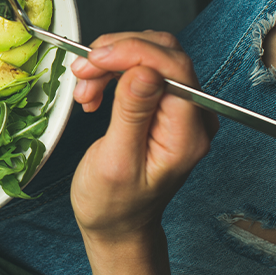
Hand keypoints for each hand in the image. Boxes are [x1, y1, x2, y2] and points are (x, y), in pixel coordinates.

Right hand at [69, 31, 216, 274]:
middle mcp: (193, 116)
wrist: (117, 222)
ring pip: (150, 56)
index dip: (133, 52)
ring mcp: (180, 108)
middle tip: (83, 71)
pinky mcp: (164, 104)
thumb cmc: (114, 203)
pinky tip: (95, 90)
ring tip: (84, 88)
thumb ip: (132, 114)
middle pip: (164, 54)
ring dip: (110, 62)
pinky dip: (112, 70)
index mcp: (187, 134)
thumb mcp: (116, 161)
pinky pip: (142, 68)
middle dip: (117, 54)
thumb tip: (144, 71)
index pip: (173, 68)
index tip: (95, 58)